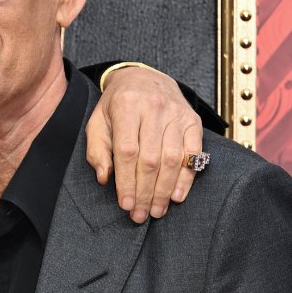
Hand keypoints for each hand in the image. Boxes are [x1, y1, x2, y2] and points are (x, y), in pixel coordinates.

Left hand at [85, 63, 203, 222]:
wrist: (144, 77)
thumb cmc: (117, 105)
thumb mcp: (98, 121)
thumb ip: (97, 150)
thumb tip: (104, 178)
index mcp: (127, 106)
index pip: (127, 152)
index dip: (127, 182)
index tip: (125, 205)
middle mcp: (154, 108)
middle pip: (151, 159)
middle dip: (145, 192)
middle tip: (140, 215)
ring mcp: (177, 114)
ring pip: (173, 159)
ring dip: (165, 190)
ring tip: (157, 210)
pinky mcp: (193, 120)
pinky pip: (193, 152)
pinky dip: (187, 177)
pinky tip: (178, 195)